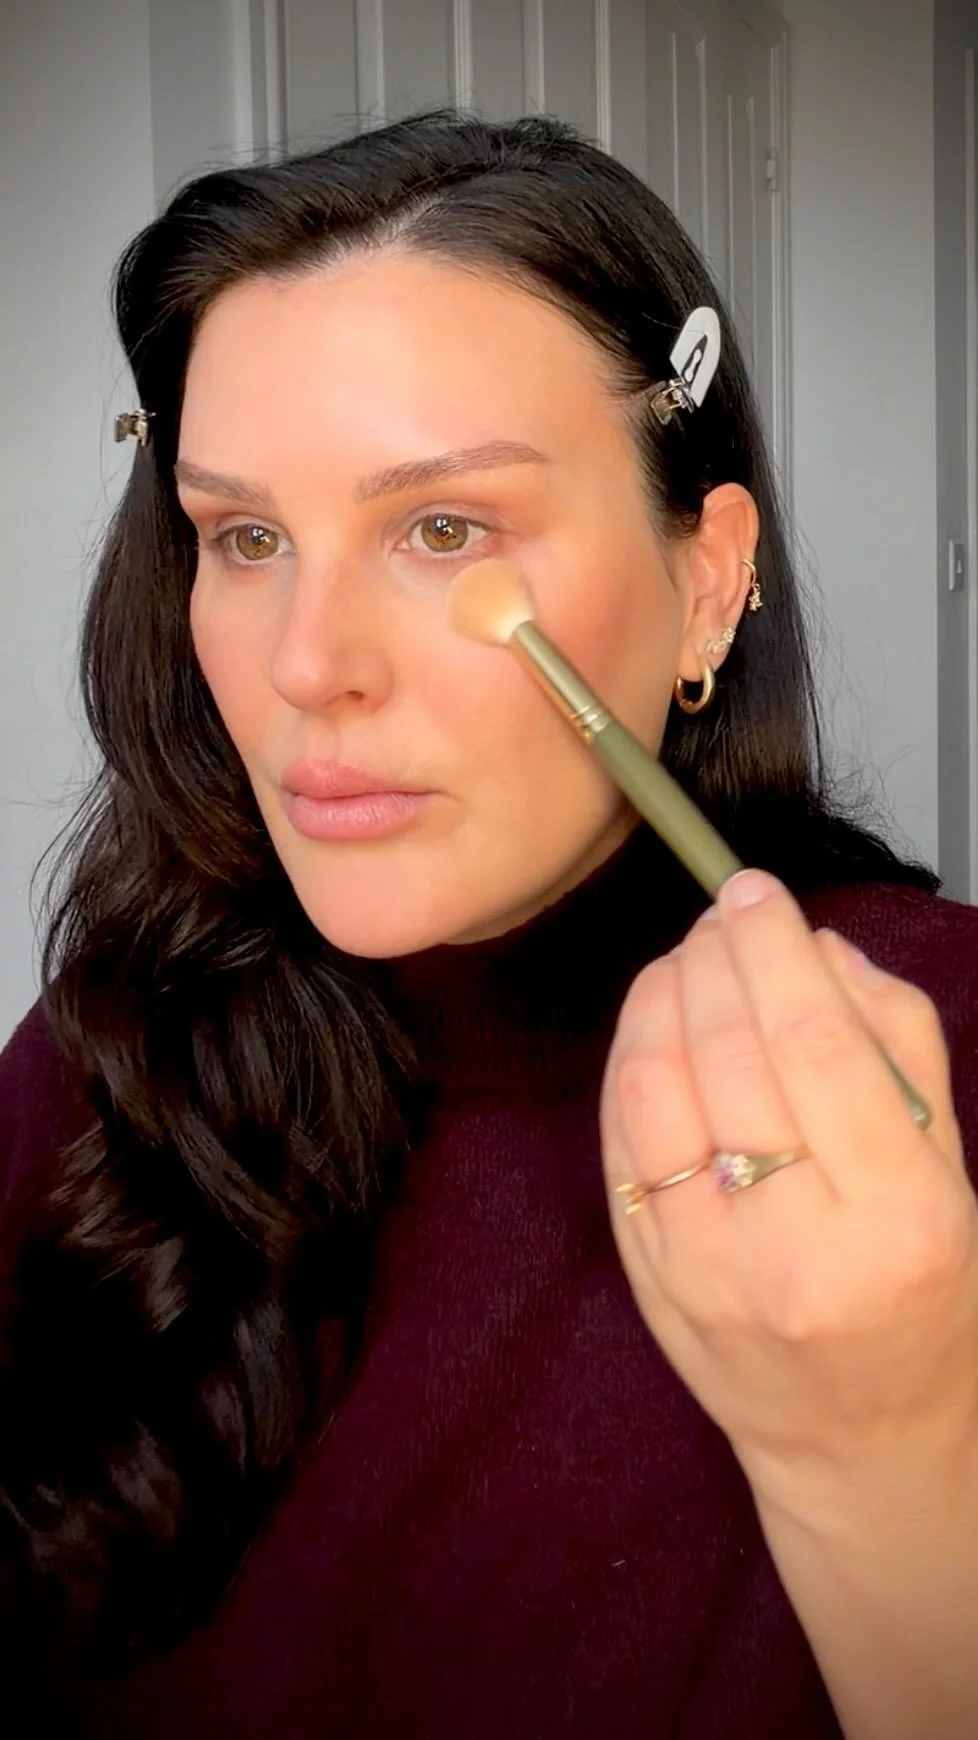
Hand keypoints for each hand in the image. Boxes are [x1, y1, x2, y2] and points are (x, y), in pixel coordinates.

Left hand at [600, 869, 977, 1511]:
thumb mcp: (949, 1171)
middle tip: (722, 914)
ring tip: (685, 960)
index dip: (773, 951)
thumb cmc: (921, 1292)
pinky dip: (628, 1061)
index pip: (815, 1047)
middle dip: (714, 958)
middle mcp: (795, 1250)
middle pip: (727, 1057)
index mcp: (898, 1219)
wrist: (859, 1439)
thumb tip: (815, 947)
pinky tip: (652, 1024)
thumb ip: (897, 1046)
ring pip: (653, 1092)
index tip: (757, 892)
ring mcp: (706, 1272)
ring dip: (659, 998)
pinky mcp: (648, 1280)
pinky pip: (619, 1141)